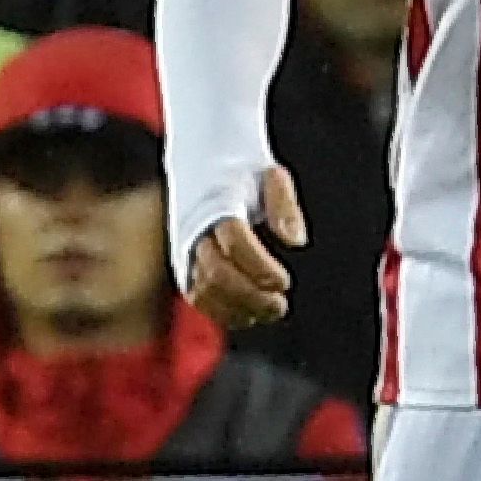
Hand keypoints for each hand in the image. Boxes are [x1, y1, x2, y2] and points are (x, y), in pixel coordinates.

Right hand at [182, 167, 302, 331]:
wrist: (202, 164)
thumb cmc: (243, 173)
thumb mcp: (271, 176)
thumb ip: (285, 206)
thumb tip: (297, 241)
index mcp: (216, 205)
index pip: (234, 241)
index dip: (259, 266)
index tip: (284, 282)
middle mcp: (194, 231)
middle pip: (217, 273)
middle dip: (251, 295)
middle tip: (280, 305)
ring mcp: (185, 250)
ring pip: (204, 290)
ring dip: (237, 308)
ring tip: (270, 312)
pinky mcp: (183, 264)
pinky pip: (196, 295)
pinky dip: (219, 311)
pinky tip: (248, 316)